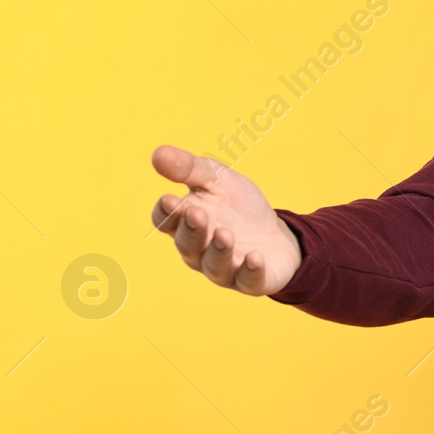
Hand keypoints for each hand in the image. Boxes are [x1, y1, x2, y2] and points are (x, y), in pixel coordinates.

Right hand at [150, 145, 301, 295]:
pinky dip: (250, 270)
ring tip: (225, 234)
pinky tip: (255, 258)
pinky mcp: (250, 281)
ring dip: (218, 250)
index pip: (165, 221)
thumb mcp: (217, 180)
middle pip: (187, 244)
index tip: (171, 199)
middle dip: (192, 229)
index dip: (166, 212)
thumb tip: (157, 153)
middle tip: (197, 212)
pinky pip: (247, 280)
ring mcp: (224, 268)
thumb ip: (189, 168)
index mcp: (186, 223)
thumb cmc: (238, 207)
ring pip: (213, 265)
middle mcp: (199, 250)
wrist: (276, 235)